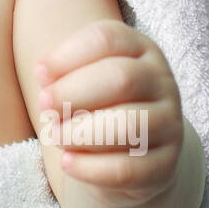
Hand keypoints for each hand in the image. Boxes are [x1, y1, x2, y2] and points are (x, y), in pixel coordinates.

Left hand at [33, 19, 183, 207]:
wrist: (128, 153)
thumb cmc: (94, 104)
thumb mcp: (81, 79)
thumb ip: (63, 73)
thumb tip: (44, 75)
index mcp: (140, 50)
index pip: (106, 39)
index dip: (67, 55)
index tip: (38, 74)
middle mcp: (162, 81)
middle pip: (121, 78)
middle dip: (73, 93)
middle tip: (44, 106)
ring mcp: (170, 123)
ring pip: (128, 125)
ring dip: (80, 132)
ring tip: (53, 136)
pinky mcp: (166, 164)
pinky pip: (128, 168)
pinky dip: (90, 167)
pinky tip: (66, 163)